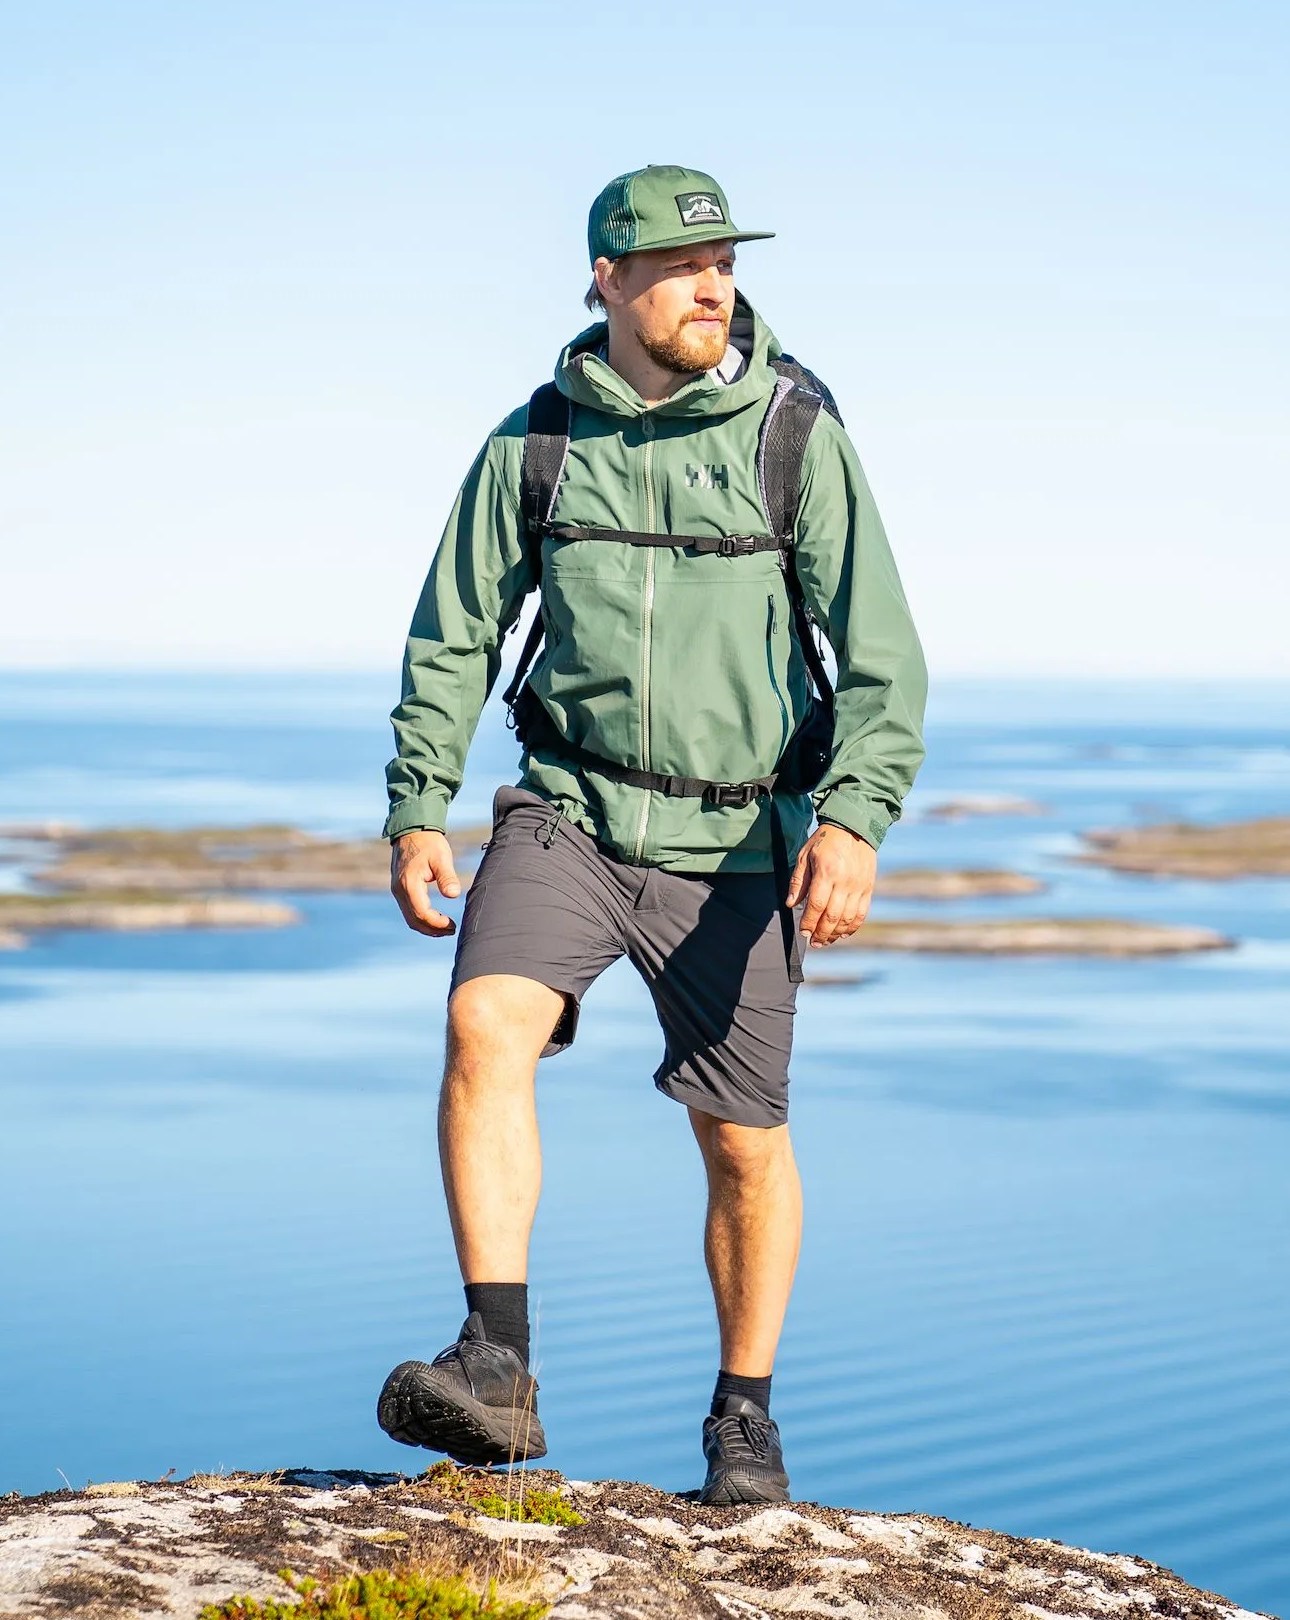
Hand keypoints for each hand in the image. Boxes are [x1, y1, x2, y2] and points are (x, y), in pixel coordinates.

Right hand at [390, 829, 461, 936]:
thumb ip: (447, 876)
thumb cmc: (428, 842)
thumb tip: (453, 894)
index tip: (452, 924)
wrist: (411, 830)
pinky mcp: (399, 889)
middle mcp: (399, 890)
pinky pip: (408, 911)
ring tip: (446, 928)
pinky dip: (421, 919)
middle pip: (414, 920)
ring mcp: (397, 890)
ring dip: (427, 927)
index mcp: (409, 883)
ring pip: (410, 918)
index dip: (437, 923)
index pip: (422, 913)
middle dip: (433, 929)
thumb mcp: (441, 857)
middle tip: (452, 930)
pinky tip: (436, 918)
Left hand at [785, 823, 876, 947]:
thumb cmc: (825, 841)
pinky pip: (861, 913)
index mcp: (827, 872)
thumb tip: (791, 905)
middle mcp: (845, 881)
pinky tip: (842, 933)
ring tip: (825, 941)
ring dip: (835, 933)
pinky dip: (852, 927)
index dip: (809, 922)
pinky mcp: (868, 888)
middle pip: (832, 916)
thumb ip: (798, 881)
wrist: (854, 827)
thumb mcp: (805, 855)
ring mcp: (859, 886)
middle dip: (821, 933)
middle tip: (813, 942)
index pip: (816, 905)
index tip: (803, 931)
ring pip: (848, 918)